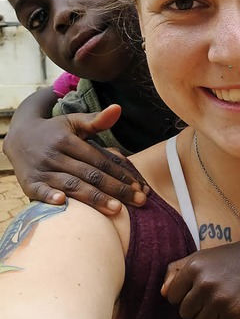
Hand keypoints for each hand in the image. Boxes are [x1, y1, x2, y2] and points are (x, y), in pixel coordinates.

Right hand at [4, 104, 146, 213]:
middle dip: (116, 189)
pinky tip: (63, 203)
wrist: (20, 136)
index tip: (139, 185)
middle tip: (140, 201)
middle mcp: (55, 156)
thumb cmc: (56, 131)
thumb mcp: (75, 122)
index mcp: (68, 141)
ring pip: (72, 186)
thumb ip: (97, 120)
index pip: (100, 160)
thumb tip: (118, 108)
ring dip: (94, 199)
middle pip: (90, 175)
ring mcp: (41, 170)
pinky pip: (40, 192)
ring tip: (117, 210)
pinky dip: (49, 197)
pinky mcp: (28, 184)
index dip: (120, 173)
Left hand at [162, 241, 239, 318]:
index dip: (184, 295)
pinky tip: (229, 309)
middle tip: (211, 296)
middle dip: (196, 308)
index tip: (197, 289)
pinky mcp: (234, 311)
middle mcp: (204, 282)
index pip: (171, 297)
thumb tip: (162, 293)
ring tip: (221, 302)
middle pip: (185, 313)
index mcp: (193, 267)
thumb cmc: (229, 257)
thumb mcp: (201, 256)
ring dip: (209, 317)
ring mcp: (219, 298)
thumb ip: (176, 270)